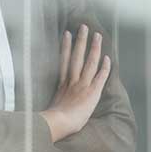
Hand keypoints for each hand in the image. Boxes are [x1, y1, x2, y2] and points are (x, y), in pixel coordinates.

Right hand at [40, 24, 110, 142]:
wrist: (56, 123)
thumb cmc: (50, 121)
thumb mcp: (48, 108)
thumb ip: (49, 103)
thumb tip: (42, 108)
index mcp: (62, 84)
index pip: (64, 61)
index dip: (66, 47)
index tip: (67, 34)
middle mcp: (72, 81)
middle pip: (77, 56)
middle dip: (81, 41)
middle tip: (84, 27)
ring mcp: (82, 86)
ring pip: (90, 62)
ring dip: (94, 48)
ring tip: (97, 36)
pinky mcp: (92, 92)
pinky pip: (100, 77)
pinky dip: (105, 68)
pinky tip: (108, 59)